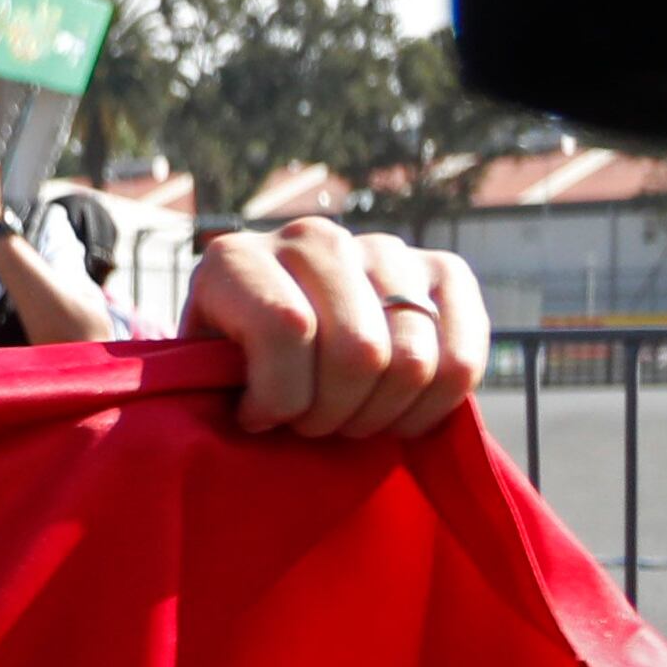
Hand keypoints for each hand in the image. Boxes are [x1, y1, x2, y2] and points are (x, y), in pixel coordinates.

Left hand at [183, 218, 486, 438]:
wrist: (281, 333)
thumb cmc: (234, 367)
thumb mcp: (201, 370)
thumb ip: (211, 379)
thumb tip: (250, 412)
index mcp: (238, 259)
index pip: (285, 329)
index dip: (279, 398)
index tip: (259, 422)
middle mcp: (313, 238)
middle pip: (357, 351)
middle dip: (332, 415)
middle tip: (312, 428)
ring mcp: (384, 248)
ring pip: (411, 360)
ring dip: (379, 416)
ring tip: (349, 422)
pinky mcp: (445, 270)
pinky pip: (464, 357)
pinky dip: (433, 405)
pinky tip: (397, 417)